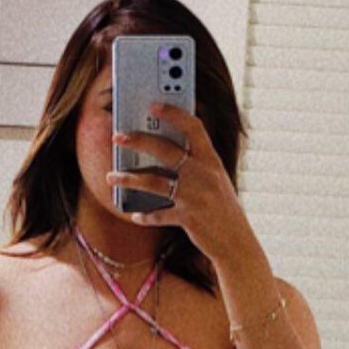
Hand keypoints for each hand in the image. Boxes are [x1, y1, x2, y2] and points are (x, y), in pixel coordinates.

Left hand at [107, 102, 250, 263]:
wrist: (237, 243)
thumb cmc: (223, 209)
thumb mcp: (216, 180)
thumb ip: (197, 164)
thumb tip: (164, 149)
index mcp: (212, 160)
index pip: (193, 127)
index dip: (173, 113)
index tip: (153, 105)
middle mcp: (204, 174)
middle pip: (165, 149)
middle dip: (138, 140)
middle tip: (118, 137)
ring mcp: (195, 196)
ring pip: (153, 181)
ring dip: (129, 178)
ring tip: (111, 176)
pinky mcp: (188, 218)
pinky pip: (158, 214)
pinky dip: (145, 216)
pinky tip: (135, 215)